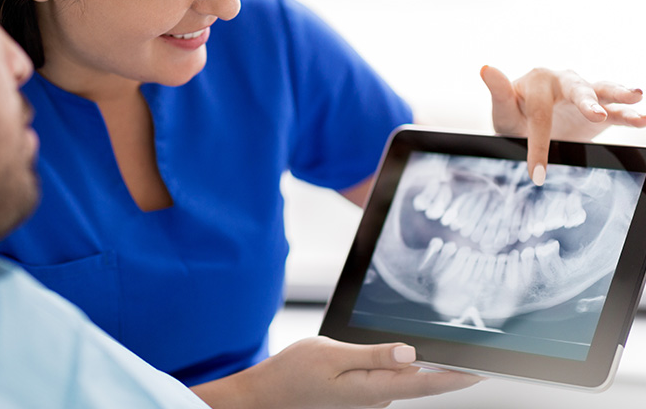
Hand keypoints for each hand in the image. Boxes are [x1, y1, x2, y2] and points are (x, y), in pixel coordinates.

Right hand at [192, 337, 479, 408]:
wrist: (267, 394)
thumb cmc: (293, 374)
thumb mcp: (331, 355)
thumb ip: (373, 356)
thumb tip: (411, 354)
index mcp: (371, 390)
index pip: (424, 384)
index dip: (456, 377)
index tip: (483, 370)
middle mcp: (374, 397)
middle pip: (421, 383)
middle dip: (450, 371)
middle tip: (479, 356)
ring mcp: (367, 396)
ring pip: (406, 380)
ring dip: (429, 369)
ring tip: (454, 352)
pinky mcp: (359, 391)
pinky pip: (390, 378)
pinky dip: (406, 367)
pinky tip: (413, 356)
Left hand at [480, 66, 645, 183]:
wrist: (529, 124)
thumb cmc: (514, 114)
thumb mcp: (503, 109)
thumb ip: (498, 91)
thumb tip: (485, 68)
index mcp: (539, 81)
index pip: (540, 113)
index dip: (537, 144)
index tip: (536, 172)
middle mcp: (564, 82)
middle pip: (577, 89)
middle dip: (586, 102)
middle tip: (595, 114)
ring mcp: (584, 95)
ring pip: (602, 92)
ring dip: (618, 95)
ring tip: (635, 96)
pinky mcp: (600, 111)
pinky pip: (616, 112)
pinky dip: (629, 114)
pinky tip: (642, 119)